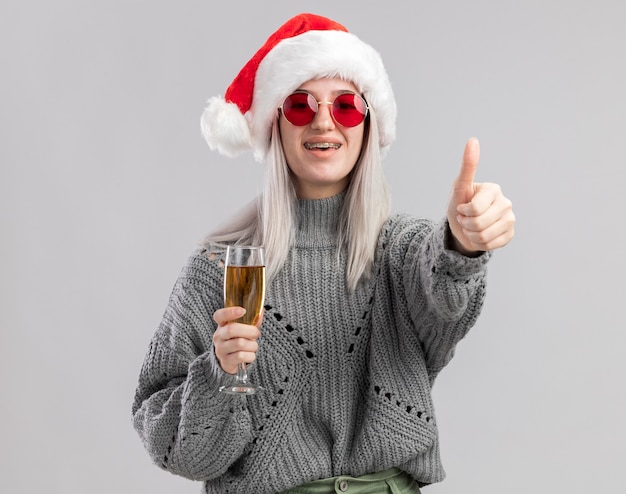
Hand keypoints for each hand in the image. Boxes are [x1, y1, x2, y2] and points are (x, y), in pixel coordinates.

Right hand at [213, 307, 262, 373]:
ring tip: (253, 346)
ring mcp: (221, 349)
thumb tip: (261, 311)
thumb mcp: (242, 329)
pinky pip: (241, 356)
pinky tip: (250, 355)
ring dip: (252, 345)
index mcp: (222, 325)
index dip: (230, 312)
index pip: (219, 315)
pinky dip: (250, 356)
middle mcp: (219, 336)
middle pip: (232, 329)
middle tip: (257, 333)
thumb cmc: (238, 341)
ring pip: (240, 343)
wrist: (229, 362)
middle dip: (250, 331)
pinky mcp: (226, 361)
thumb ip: (251, 321)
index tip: (243, 311)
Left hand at [447, 138, 514, 254]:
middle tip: (465, 219)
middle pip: (479, 224)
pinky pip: (491, 245)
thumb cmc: (459, 204)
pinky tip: (479, 236)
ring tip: (471, 227)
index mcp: (494, 189)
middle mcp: (506, 203)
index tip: (462, 207)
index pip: (475, 208)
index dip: (463, 212)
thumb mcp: (459, 187)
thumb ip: (467, 166)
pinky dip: (479, 244)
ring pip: (485, 236)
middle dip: (466, 224)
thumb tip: (472, 140)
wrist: (462, 227)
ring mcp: (510, 219)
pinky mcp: (510, 234)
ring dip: (471, 235)